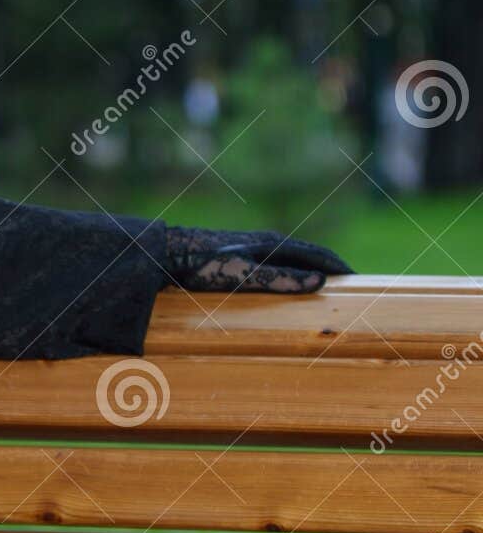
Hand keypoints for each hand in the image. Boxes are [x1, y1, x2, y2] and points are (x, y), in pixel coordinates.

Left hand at [163, 224, 353, 292]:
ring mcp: (254, 248)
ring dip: (313, 272)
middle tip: (353, 288)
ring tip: (328, 290)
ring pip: (294, 260)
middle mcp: (268, 242)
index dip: (342, 269)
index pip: (320, 255)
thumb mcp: (244, 275)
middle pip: (310, 256)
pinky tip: (290, 287)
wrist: (167, 252)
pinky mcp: (240, 256)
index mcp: (274, 244)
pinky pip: (277, 265)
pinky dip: (293, 275)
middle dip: (332, 270)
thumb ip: (280, 279)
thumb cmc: (203, 263)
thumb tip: (320, 281)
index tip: (364, 283)